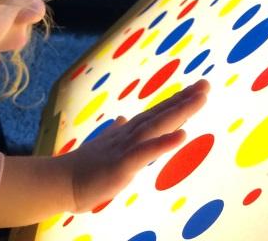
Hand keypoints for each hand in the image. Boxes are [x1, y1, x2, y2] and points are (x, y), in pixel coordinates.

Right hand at [59, 79, 209, 211]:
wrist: (61, 182)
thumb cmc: (83, 168)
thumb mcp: (105, 148)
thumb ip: (117, 132)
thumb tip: (123, 118)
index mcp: (127, 134)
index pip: (156, 114)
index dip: (176, 102)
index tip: (196, 90)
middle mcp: (129, 136)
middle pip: (160, 115)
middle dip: (184, 100)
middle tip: (206, 85)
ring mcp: (125, 149)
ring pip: (156, 127)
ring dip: (179, 112)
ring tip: (200, 99)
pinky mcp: (122, 165)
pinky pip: (146, 153)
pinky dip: (164, 142)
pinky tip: (182, 135)